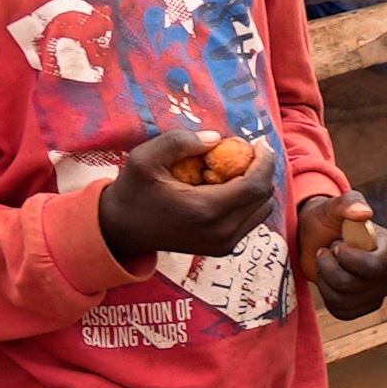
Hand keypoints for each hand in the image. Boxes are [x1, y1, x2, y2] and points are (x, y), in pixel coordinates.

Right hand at [98, 125, 278, 267]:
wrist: (122, 230)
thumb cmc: (133, 191)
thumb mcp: (145, 158)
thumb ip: (179, 142)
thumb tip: (216, 138)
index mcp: (205, 210)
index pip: (256, 186)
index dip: (264, 161)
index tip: (259, 143)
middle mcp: (221, 233)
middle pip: (264, 198)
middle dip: (262, 171)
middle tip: (247, 152)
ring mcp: (224, 245)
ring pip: (262, 211)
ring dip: (257, 186)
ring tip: (238, 168)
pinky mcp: (223, 249)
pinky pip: (251, 221)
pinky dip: (249, 201)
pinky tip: (230, 186)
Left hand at [299, 190, 386, 317]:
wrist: (316, 239)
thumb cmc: (327, 220)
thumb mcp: (333, 207)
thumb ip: (349, 203)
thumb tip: (365, 213)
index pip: (374, 266)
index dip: (348, 259)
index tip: (335, 245)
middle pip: (354, 284)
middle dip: (329, 267)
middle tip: (327, 251)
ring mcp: (380, 292)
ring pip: (344, 299)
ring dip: (325, 280)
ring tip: (325, 264)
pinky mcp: (365, 307)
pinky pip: (342, 311)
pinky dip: (327, 297)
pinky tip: (328, 281)